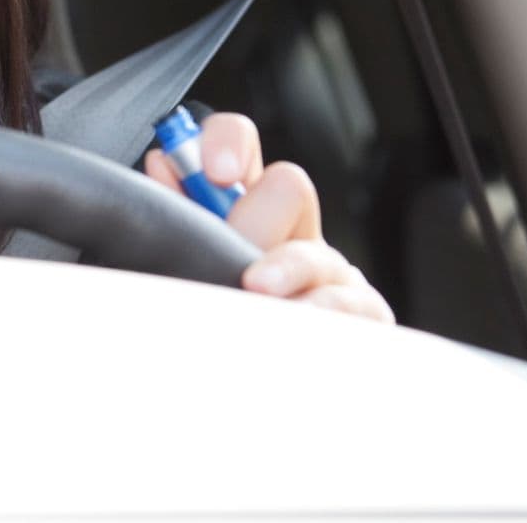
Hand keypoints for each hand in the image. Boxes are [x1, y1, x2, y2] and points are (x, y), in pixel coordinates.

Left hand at [143, 111, 394, 324]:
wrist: (278, 386)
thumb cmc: (224, 310)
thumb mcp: (198, 257)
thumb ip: (180, 212)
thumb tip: (162, 163)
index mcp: (246, 204)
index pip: (240, 140)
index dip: (227, 142)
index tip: (216, 172)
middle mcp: (294, 227)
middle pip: (288, 187)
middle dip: (255, 220)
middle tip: (228, 256)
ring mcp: (331, 270)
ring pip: (315, 253)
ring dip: (285, 268)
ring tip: (255, 289)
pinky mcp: (364, 311)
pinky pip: (349, 303)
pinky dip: (319, 311)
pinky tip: (294, 323)